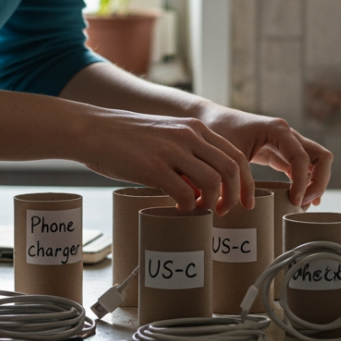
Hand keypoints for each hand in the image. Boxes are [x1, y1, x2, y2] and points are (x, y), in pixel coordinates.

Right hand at [76, 109, 254, 214]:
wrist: (93, 130)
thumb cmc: (126, 138)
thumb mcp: (166, 135)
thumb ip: (188, 154)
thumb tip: (203, 187)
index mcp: (195, 128)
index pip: (235, 155)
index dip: (246, 182)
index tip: (245, 201)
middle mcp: (189, 136)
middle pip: (231, 169)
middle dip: (236, 196)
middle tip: (226, 212)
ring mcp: (172, 151)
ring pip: (213, 182)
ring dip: (214, 203)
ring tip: (203, 211)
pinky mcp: (154, 167)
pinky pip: (186, 193)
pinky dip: (189, 207)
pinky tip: (180, 210)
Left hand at [195, 105, 332, 207]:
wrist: (208, 120)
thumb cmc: (217, 133)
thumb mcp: (228, 154)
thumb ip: (240, 176)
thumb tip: (247, 206)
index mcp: (278, 130)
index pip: (302, 158)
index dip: (303, 183)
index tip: (294, 202)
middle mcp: (288, 134)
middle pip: (322, 157)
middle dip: (318, 182)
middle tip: (303, 204)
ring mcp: (288, 143)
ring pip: (318, 162)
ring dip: (316, 183)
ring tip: (303, 206)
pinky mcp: (282, 153)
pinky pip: (305, 168)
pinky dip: (308, 182)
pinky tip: (303, 200)